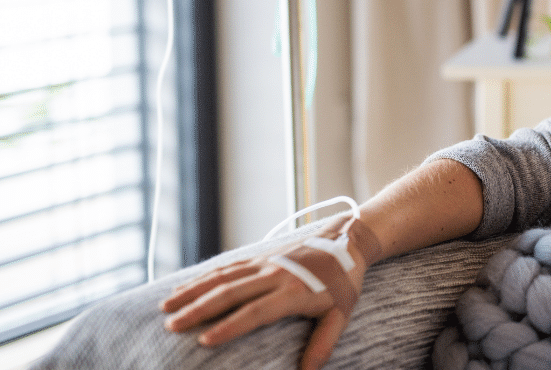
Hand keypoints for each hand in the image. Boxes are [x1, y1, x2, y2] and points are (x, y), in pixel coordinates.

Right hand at [160, 218, 375, 369]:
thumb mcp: (341, 314)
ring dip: (193, 292)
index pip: (255, 311)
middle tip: (172, 326)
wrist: (348, 241)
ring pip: (222, 276)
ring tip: (167, 308)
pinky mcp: (260, 256)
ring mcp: (265, 263)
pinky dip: (202, 278)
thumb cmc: (345, 282)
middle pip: (230, 292)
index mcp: (294, 291)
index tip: (204, 341)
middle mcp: (275, 275)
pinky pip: (226, 267)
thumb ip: (323, 344)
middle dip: (198, 310)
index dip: (229, 326)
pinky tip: (183, 289)